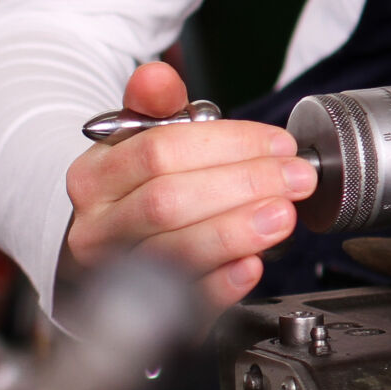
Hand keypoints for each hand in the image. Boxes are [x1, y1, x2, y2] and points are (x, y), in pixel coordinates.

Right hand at [63, 61, 314, 315]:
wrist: (100, 257)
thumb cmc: (133, 192)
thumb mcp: (138, 142)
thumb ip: (155, 107)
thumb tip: (156, 76)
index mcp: (94, 178)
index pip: (159, 152)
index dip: (228, 145)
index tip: (279, 144)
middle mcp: (96, 229)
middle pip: (168, 202)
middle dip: (244, 185)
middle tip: (296, 178)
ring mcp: (115, 275)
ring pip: (174, 252)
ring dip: (236, 231)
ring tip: (283, 215)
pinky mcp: (144, 313)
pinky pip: (182, 301)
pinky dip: (222, 283)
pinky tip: (252, 265)